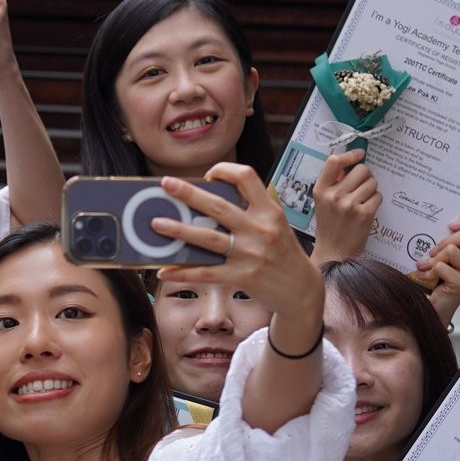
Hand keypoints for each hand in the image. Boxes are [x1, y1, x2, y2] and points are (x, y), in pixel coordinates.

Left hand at [148, 165, 325, 340]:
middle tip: (165, 184)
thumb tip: (209, 203)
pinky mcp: (243, 277)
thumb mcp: (275, 225)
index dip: (224, 171)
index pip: (247, 178)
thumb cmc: (284, 254)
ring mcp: (251, 255)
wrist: (302, 290)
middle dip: (189, 193)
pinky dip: (183, 272)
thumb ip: (250, 212)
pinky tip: (164, 270)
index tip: (208, 174)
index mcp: (269, 211)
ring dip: (179, 230)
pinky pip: (206, 273)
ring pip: (208, 239)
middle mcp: (260, 230)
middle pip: (219, 206)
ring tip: (157, 223)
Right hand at [309, 149, 379, 265]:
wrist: (334, 253)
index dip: (350, 155)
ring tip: (362, 202)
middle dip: (365, 176)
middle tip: (361, 187)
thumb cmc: (330, 226)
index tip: (359, 154)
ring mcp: (349, 205)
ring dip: (371, 190)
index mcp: (320, 190)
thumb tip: (353, 164)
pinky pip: (378, 196)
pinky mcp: (364, 214)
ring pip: (372, 182)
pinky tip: (366, 210)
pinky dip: (375, 201)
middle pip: (361, 170)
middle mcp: (334, 196)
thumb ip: (334, 183)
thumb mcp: (323, 202)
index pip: (334, 161)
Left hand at [414, 217, 459, 323]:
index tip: (449, 225)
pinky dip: (428, 271)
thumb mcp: (445, 260)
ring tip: (425, 266)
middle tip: (431, 253)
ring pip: (451, 250)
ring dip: (433, 258)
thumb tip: (438, 227)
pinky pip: (441, 266)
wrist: (434, 310)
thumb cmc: (436, 283)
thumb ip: (448, 245)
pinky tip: (424, 277)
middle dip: (444, 241)